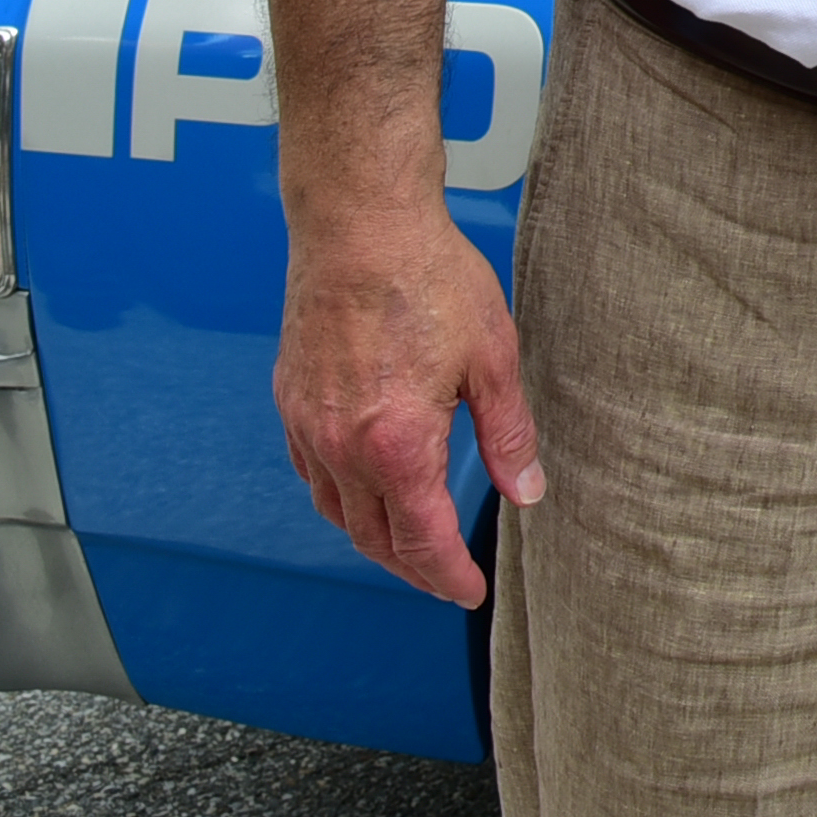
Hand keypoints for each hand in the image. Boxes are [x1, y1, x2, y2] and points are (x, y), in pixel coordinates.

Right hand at [276, 207, 545, 606]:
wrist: (359, 224)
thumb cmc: (427, 277)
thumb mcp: (492, 358)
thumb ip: (508, 435)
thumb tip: (526, 492)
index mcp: (395, 445)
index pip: (422, 541)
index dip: (448, 577)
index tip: (469, 593)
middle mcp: (340, 447)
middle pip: (373, 539)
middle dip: (412, 569)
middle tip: (444, 579)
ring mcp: (306, 425)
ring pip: (335, 511)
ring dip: (372, 539)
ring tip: (408, 544)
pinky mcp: (290, 400)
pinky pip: (311, 473)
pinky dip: (339, 496)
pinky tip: (363, 488)